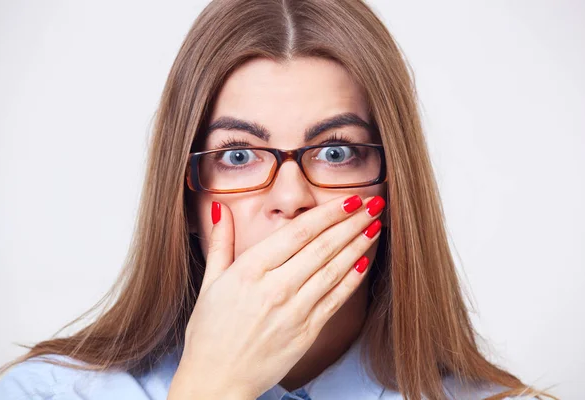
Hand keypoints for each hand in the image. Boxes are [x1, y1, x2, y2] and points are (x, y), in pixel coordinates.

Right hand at [168, 194, 385, 398]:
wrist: (217, 380)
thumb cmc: (209, 332)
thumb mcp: (209, 283)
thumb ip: (220, 243)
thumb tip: (221, 209)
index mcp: (250, 270)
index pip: (298, 232)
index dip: (328, 213)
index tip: (348, 199)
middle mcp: (275, 287)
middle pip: (323, 247)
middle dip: (351, 222)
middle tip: (373, 204)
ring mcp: (294, 311)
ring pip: (334, 270)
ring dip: (358, 245)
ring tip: (375, 225)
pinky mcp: (307, 331)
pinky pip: (336, 299)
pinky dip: (353, 279)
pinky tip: (366, 261)